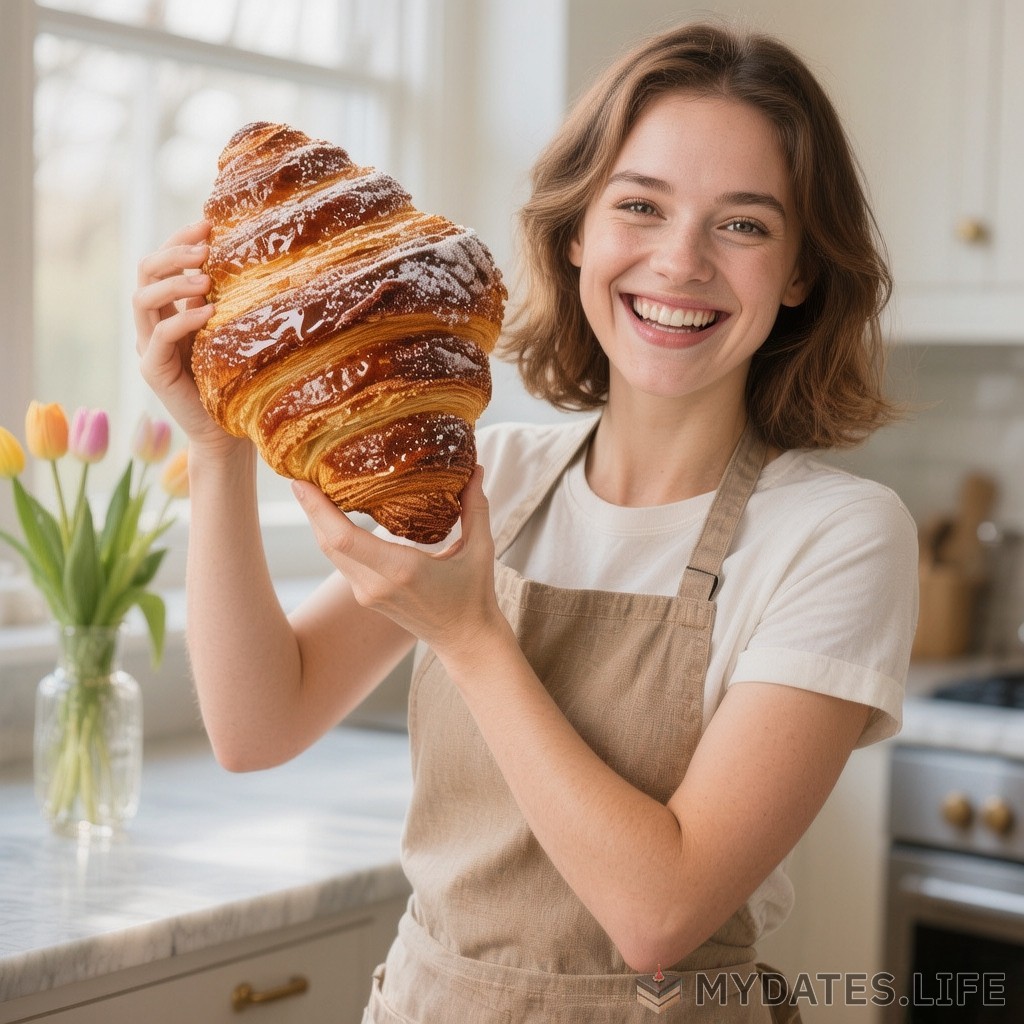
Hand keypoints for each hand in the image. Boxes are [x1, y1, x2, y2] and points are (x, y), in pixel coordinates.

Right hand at [133, 220, 245, 454]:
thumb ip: (225, 300)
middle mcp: (152, 325)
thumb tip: (240, 257)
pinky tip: (208, 311)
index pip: (161, 263)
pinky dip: (183, 318)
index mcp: (168, 311)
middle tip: (205, 249)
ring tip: (206, 277)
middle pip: (145, 272)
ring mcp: (148, 347)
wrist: (226, 431)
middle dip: (173, 253)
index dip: (179, 240)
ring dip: (174, 282)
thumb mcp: (230, 331)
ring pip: (142, 299)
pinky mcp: (153, 371)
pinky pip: (159, 336)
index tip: (207, 224)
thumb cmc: (234, 379)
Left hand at [291, 466, 509, 665]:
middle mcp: (377, 584)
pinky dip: (333, 536)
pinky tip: (332, 515)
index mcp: (402, 571)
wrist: (464, 640)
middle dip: (310, 509)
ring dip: (318, 522)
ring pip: (330, 553)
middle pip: (327, 543)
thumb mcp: (481, 551)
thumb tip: (475, 469)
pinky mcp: (366, 596)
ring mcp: (367, 593)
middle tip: (301, 475)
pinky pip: (342, 561)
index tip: (302, 484)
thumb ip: (475, 508)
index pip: (345, 540)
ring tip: (312, 489)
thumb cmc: (474, 597)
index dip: (318, 510)